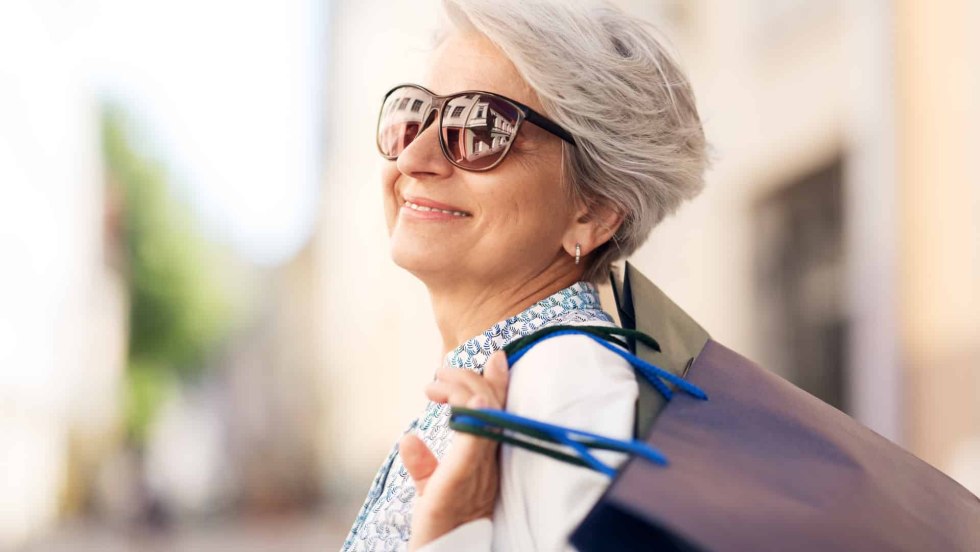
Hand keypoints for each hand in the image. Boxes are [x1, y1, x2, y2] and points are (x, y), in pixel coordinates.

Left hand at [400, 351, 509, 549]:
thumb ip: (423, 463)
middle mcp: (489, 459)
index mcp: (486, 459)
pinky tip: (469, 401)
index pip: (497, 412)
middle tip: (441, 371)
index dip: (498, 382)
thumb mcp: (431, 488)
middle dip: (470, 378)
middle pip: (494, 405)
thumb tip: (408, 437)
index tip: (494, 356)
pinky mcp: (464, 475)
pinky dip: (475, 416)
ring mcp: (479, 467)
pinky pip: (477, 440)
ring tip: (436, 381)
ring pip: (486, 414)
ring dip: (462, 388)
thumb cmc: (439, 526)